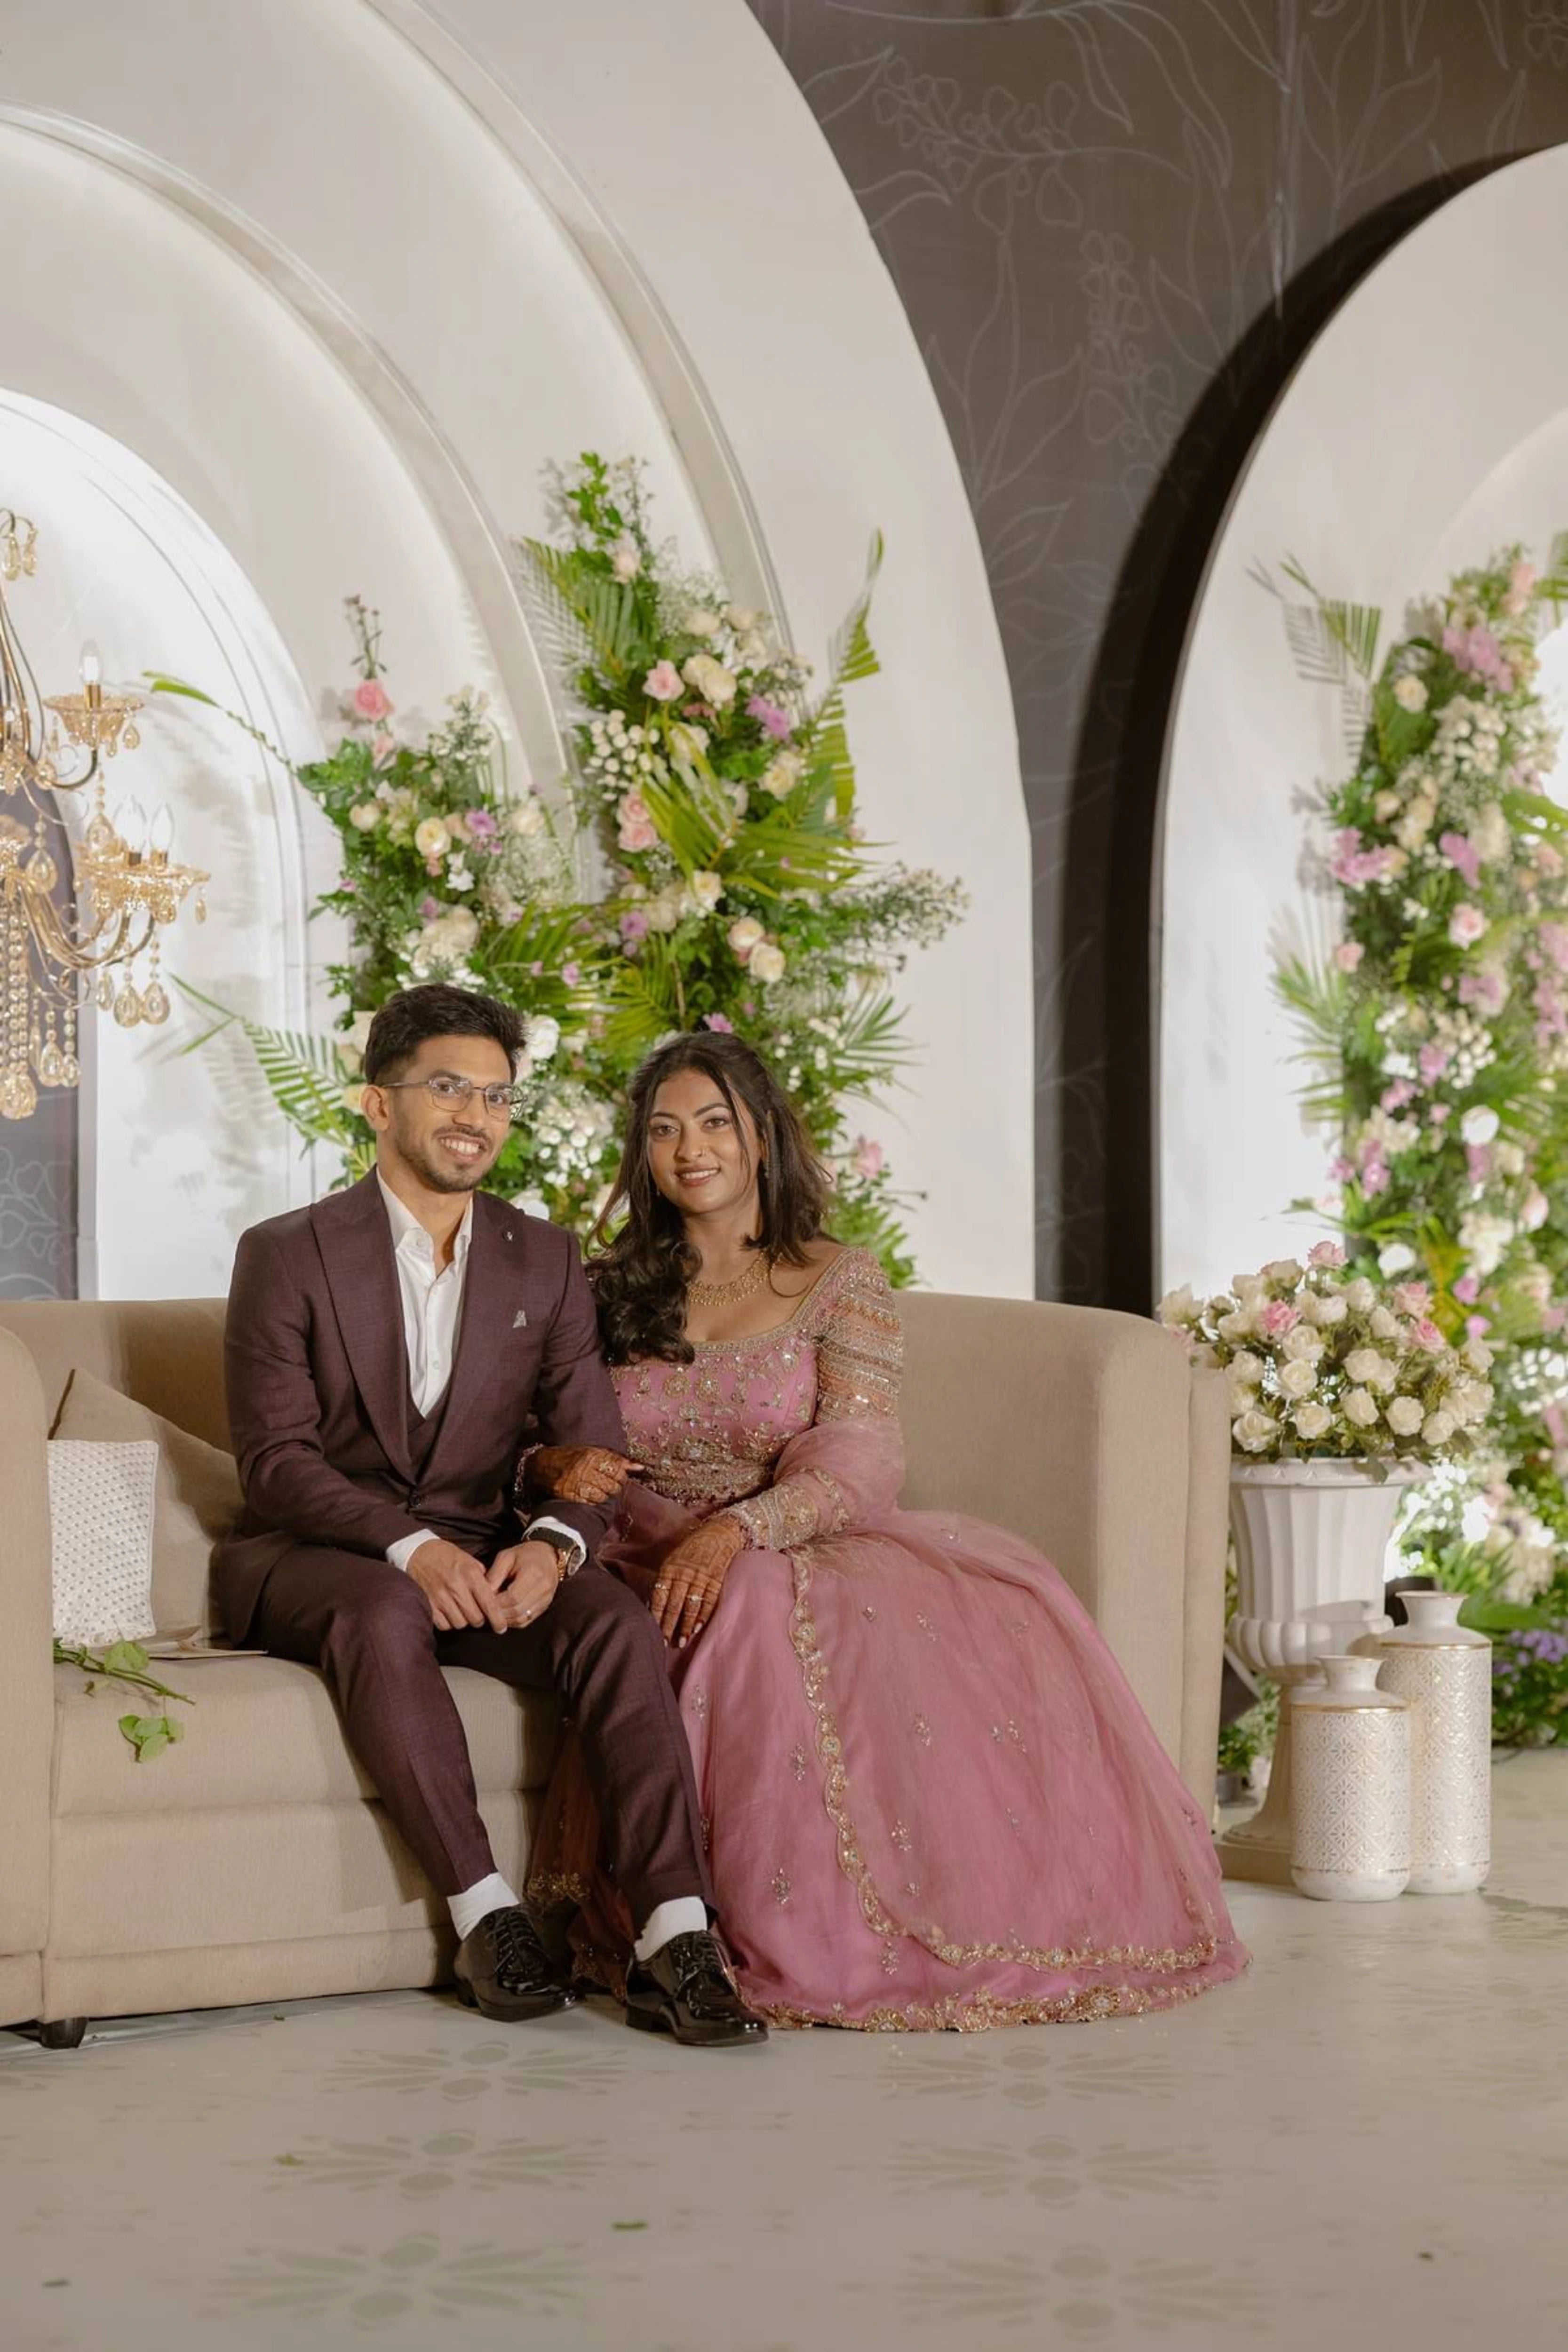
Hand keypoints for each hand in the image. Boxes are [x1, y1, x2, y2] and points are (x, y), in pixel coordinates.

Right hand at [406, 1538, 514, 1634]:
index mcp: (470, 1574)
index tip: (501, 1628)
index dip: (498, 1619)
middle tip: (477, 1611)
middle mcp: (456, 1586)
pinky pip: (444, 1625)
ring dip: (464, 1620)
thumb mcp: (469, 1560)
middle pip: (475, 1618)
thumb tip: (495, 1596)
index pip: (489, 1603)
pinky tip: (449, 1612)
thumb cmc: (446, 1556)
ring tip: (461, 1609)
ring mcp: (440, 1597)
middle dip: (479, 1618)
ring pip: (460, 1623)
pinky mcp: (429, 1605)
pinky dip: (449, 1622)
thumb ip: (483, 1578)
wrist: (418, 1553)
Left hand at [486, 1539, 564, 1629]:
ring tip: (493, 1612)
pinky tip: (504, 1614)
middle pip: (517, 1610)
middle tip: (485, 1608)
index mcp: (534, 1573)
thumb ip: (495, 1574)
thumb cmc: (525, 1555)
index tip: (484, 1600)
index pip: (513, 1596)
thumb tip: (484, 1593)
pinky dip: (512, 1621)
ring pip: (521, 1619)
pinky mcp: (544, 1607)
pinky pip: (526, 1621)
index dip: (497, 1602)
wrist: (547, 1556)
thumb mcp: (506, 1557)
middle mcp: (543, 1588)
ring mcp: (545, 1600)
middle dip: (499, 1612)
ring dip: (505, 1619)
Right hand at [526, 1445, 636, 1505]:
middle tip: (610, 1485)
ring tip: (599, 1490)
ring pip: (603, 1495)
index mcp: (592, 1456)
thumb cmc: (571, 1457)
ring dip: (604, 1495)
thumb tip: (639, 1467)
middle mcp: (585, 1469)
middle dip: (614, 1487)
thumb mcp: (592, 1452)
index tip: (618, 1477)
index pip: (617, 1470)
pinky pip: (590, 1502)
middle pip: (612, 1484)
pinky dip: (593, 1501)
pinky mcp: (570, 1495)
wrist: (543, 1464)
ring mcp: (577, 1483)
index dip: (621, 1476)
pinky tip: (590, 1495)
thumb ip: (616, 1459)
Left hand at [650, 1516, 745, 1647]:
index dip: (656, 1616)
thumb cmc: (690, 1549)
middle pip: (674, 1605)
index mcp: (669, 1569)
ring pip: (691, 1607)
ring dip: (686, 1626)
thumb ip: (664, 1581)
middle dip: (669, 1626)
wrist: (718, 1534)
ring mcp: (701, 1578)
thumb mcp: (672, 1560)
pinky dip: (703, 1616)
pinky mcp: (716, 1581)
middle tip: (665, 1643)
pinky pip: (708, 1602)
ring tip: (682, 1641)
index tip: (652, 1632)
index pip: (659, 1597)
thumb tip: (654, 1606)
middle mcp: (684, 1574)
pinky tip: (698, 1628)